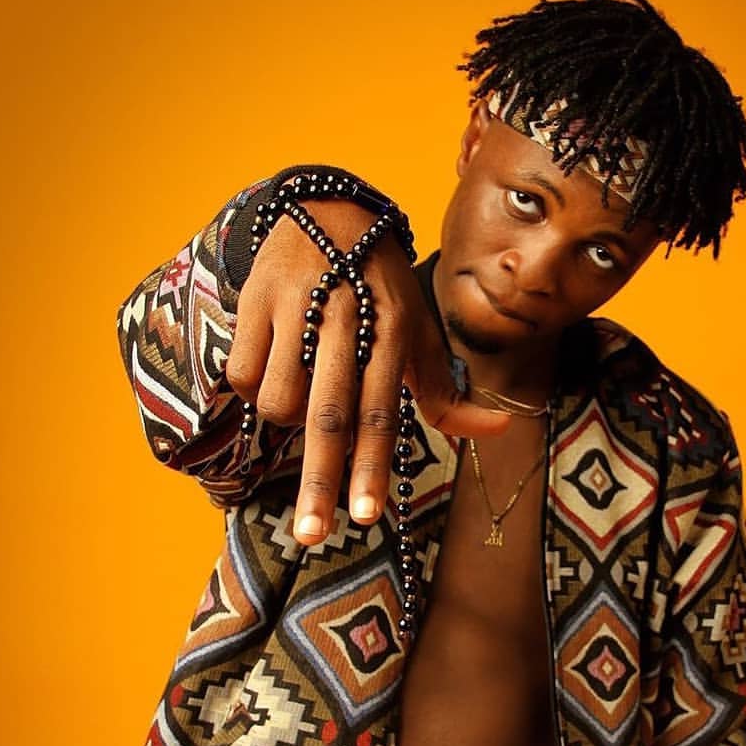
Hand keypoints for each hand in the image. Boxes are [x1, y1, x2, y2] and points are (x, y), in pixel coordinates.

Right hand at [225, 198, 508, 543]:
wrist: (328, 209)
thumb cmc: (382, 291)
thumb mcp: (419, 335)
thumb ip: (448, 392)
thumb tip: (501, 431)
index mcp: (392, 330)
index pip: (381, 412)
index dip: (371, 467)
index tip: (363, 517)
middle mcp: (346, 319)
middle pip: (329, 416)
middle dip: (321, 482)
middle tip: (311, 536)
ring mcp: (296, 308)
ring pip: (279, 402)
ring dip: (289, 416)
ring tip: (304, 385)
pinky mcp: (253, 301)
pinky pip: (244, 376)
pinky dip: (256, 387)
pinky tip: (275, 363)